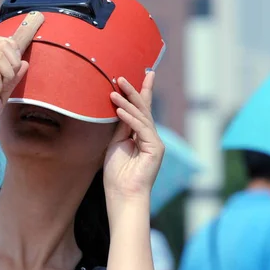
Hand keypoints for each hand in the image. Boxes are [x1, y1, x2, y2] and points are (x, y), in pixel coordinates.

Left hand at [103, 72, 163, 199]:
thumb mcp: (115, 144)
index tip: (143, 75)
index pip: (141, 110)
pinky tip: (118, 108)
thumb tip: (120, 107)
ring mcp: (155, 142)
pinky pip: (141, 128)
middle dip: (134, 91)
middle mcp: (151, 137)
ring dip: (127, 101)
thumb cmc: (116, 174)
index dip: (141, 92)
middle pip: (143, 109)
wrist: (123, 195)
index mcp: (141, 136)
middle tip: (121, 76)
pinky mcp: (155, 148)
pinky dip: (129, 117)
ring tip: (114, 89)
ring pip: (141, 116)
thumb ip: (120, 127)